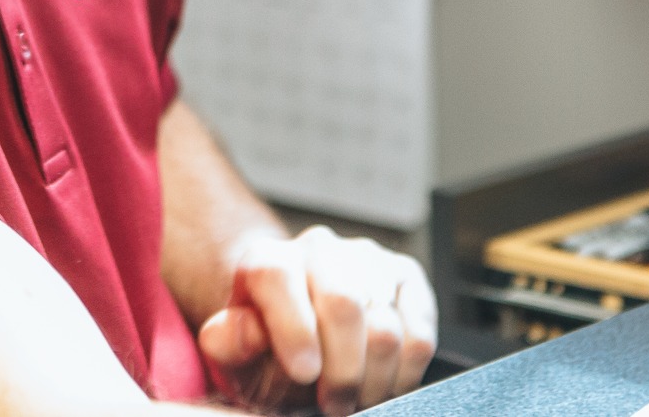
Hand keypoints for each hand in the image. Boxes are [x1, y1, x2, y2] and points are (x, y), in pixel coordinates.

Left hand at [197, 227, 436, 415]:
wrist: (301, 336)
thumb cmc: (266, 350)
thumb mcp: (234, 356)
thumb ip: (229, 342)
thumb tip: (248, 329)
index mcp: (266, 259)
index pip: (278, 276)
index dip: (293, 329)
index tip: (304, 374)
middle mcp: (317, 247)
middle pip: (342, 303)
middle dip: (341, 369)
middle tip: (333, 404)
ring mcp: (366, 258)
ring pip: (384, 326)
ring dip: (372, 380)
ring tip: (354, 398)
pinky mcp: (406, 277)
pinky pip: (419, 335)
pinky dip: (403, 375)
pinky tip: (381, 383)